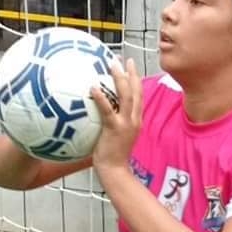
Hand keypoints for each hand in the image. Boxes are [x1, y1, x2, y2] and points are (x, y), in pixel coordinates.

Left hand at [90, 58, 142, 175]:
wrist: (115, 171)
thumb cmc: (112, 157)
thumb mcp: (115, 137)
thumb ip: (111, 123)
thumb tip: (97, 113)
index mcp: (136, 120)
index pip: (139, 96)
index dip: (136, 80)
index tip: (130, 67)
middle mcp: (134, 119)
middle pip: (136, 91)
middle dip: (131, 73)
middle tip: (125, 59)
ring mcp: (126, 123)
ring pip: (126, 96)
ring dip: (119, 78)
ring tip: (112, 64)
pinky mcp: (115, 128)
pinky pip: (108, 110)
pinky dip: (101, 97)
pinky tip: (93, 87)